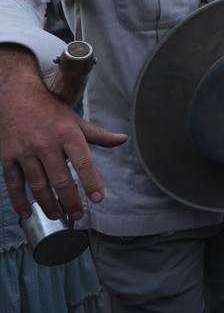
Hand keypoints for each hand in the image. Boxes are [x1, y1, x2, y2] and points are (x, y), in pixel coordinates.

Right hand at [0, 54, 126, 219]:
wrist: (14, 97)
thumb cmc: (50, 110)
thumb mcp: (75, 120)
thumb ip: (98, 135)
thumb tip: (123, 140)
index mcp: (67, 134)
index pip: (84, 162)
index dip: (91, 182)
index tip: (98, 198)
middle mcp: (46, 144)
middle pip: (60, 179)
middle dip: (70, 200)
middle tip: (77, 215)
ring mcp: (25, 151)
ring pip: (38, 184)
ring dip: (48, 204)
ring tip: (58, 215)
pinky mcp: (7, 157)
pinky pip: (13, 183)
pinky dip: (18, 201)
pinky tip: (26, 214)